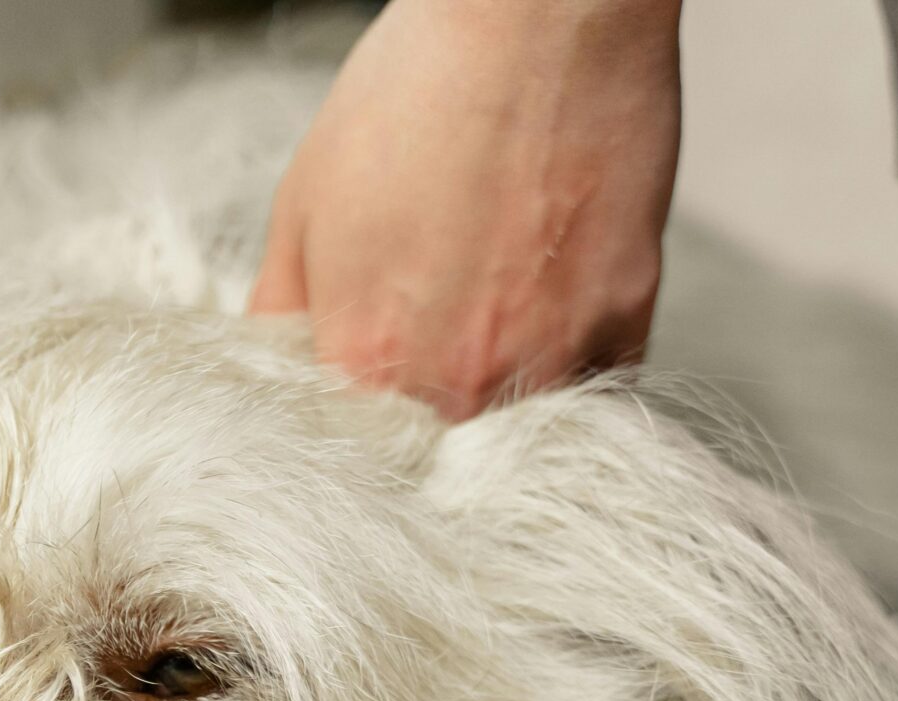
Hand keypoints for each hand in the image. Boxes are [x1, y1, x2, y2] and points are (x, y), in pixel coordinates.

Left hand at [249, 0, 683, 420]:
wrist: (539, 18)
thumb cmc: (415, 94)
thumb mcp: (303, 207)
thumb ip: (281, 313)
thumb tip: (270, 371)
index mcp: (367, 363)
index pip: (343, 459)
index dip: (343, 443)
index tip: (347, 422)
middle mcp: (461, 382)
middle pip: (432, 458)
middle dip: (418, 430)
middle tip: (418, 367)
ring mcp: (552, 359)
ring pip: (516, 433)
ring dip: (495, 404)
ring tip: (483, 330)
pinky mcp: (627, 322)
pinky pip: (593, 389)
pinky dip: (566, 366)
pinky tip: (542, 307)